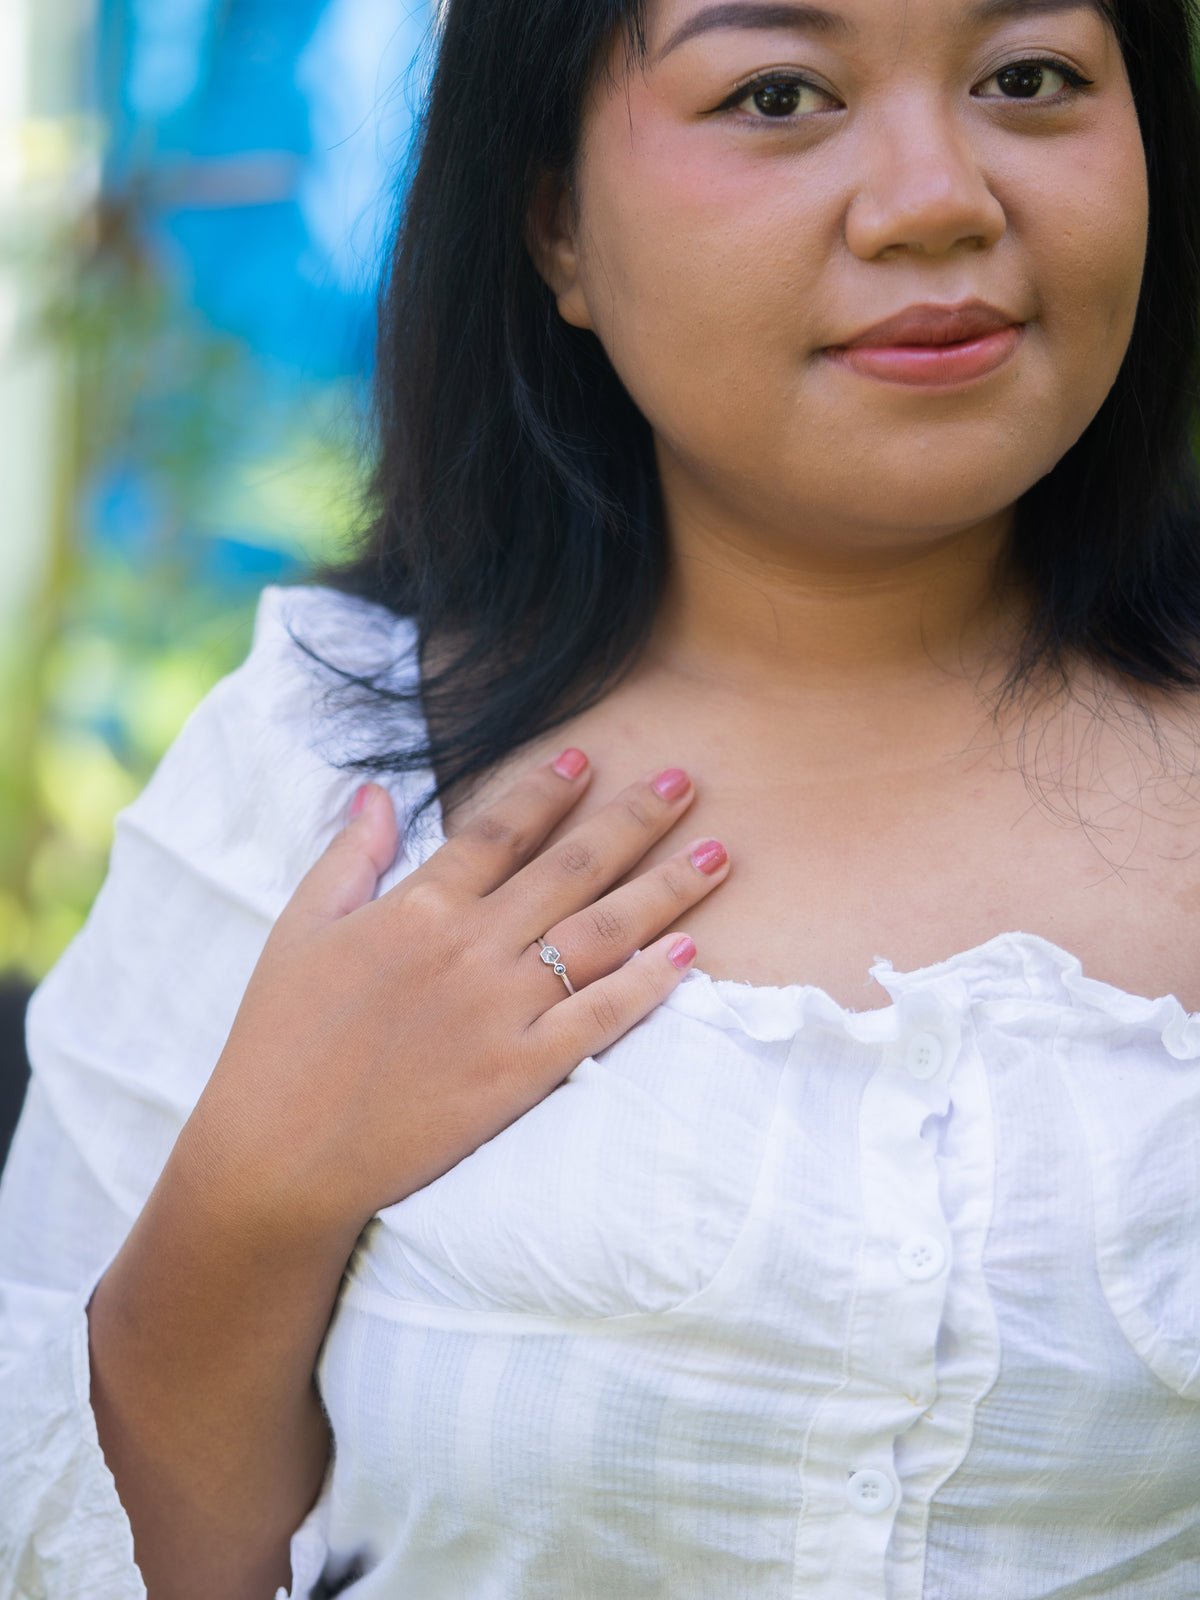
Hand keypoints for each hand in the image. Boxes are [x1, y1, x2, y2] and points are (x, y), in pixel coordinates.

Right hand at [195, 751, 729, 1232]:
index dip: (547, 790)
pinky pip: (600, 1019)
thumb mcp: (298, 930)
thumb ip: (347, 857)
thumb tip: (373, 793)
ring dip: (665, 889)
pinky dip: (649, 984)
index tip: (590, 759)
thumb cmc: (279, 1040)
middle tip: (688, 782)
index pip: (499, 830)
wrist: (281, 1155)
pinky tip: (690, 954)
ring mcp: (501, 1010)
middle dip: (635, 819)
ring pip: (602, 934)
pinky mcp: (520, 1073)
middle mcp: (470, 947)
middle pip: (571, 868)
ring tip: (717, 855)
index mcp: (416, 907)